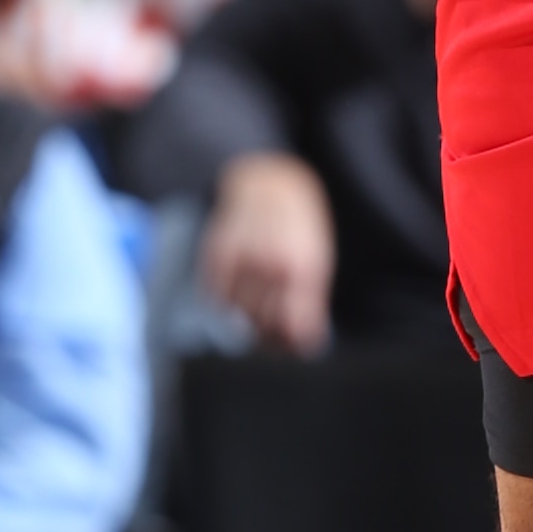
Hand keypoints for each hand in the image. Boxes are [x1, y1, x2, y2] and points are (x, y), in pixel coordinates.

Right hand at [202, 146, 333, 352]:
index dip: (284, 345)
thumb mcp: (315, 263)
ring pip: (236, 313)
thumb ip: (309, 306)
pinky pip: (216, 297)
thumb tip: (302, 347)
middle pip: (261, 324)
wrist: (270, 184)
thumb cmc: (298, 232)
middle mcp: (272, 264)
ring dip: (243, 319)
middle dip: (264, 335)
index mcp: (303, 269)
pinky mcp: (218, 254)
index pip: (290, 327)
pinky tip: (236, 291)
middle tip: (266, 331)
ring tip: (253, 307)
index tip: (282, 347)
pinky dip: (224, 302)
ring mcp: (242, 258)